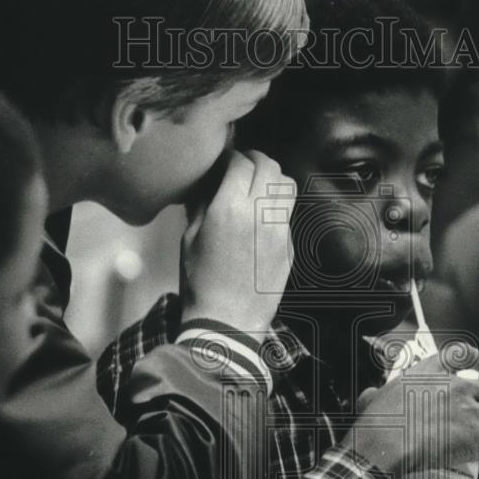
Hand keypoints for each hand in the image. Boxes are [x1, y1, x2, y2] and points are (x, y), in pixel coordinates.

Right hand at [180, 150, 295, 334]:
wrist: (226, 322)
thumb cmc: (201, 282)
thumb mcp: (189, 239)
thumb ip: (200, 203)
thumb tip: (206, 180)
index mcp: (229, 209)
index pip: (241, 163)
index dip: (233, 155)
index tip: (225, 159)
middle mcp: (260, 214)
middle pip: (269, 166)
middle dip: (255, 159)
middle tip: (243, 163)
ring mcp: (280, 230)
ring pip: (287, 184)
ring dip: (272, 177)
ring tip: (258, 183)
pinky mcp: (290, 246)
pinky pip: (288, 211)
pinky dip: (277, 202)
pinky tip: (262, 212)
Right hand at [349, 344, 478, 478]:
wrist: (383, 446)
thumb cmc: (374, 424)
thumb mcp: (374, 397)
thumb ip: (376, 393)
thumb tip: (369, 396)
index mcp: (434, 373)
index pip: (463, 354)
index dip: (478, 360)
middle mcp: (457, 388)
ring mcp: (470, 413)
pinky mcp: (477, 440)